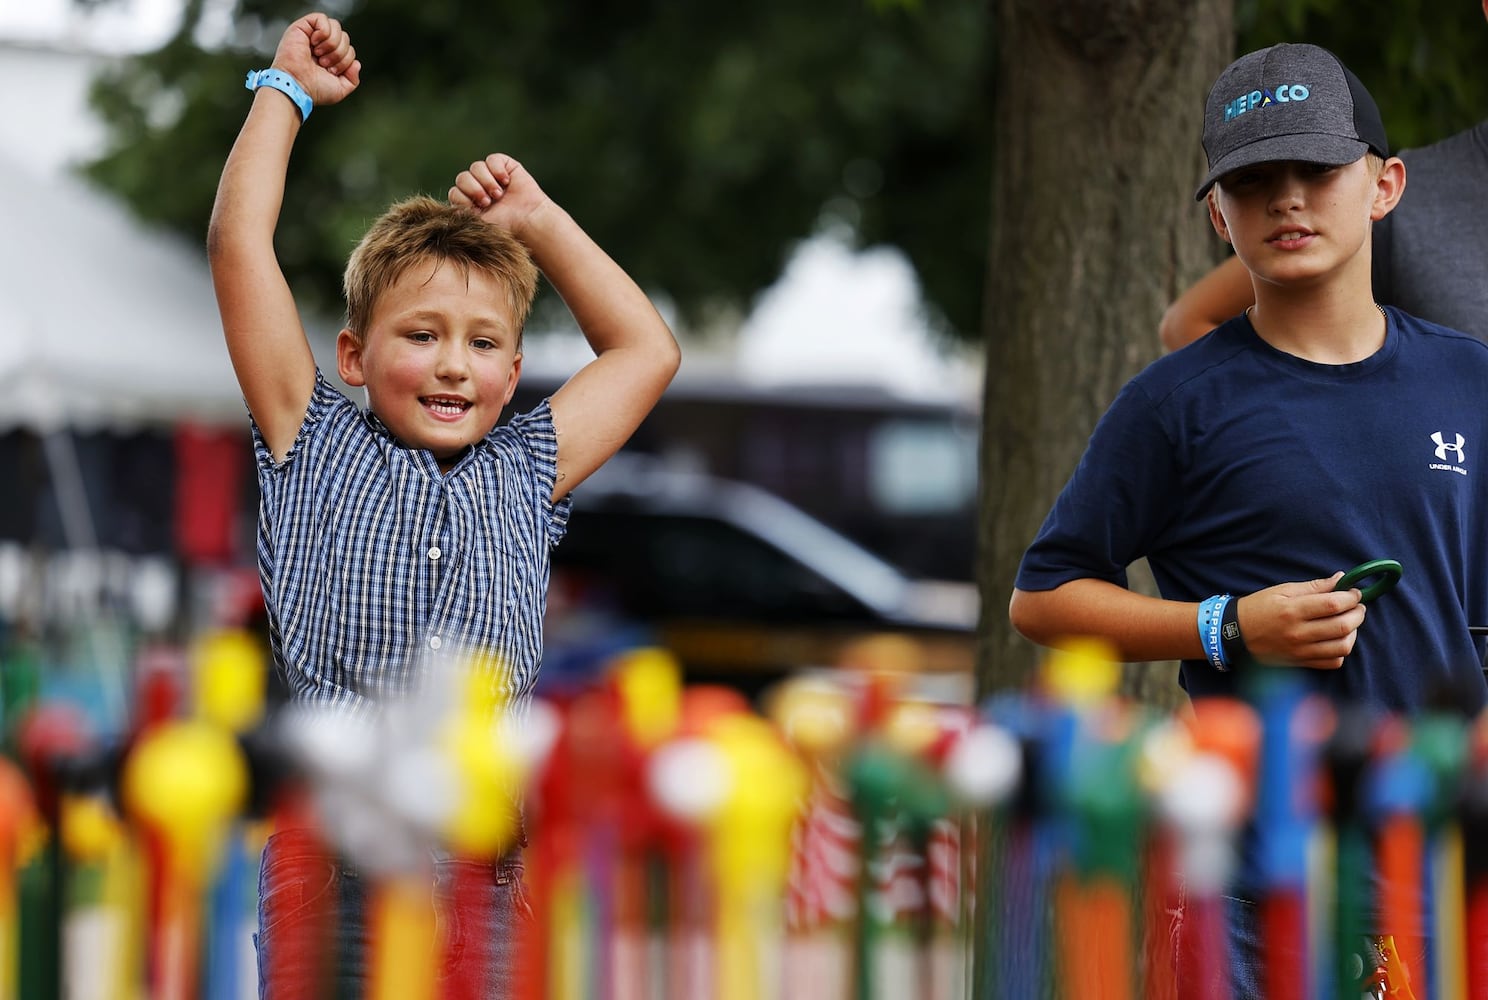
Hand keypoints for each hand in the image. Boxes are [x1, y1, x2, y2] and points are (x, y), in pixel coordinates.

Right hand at [271, 12, 359, 107]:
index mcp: (330, 57)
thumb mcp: (340, 89)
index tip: (332, 70)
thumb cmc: (313, 89)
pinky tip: (314, 43)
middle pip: (344, 36)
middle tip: (324, 63)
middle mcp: (321, 45)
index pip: (349, 49)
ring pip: (336, 26)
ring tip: (319, 54)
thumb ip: (353, 79)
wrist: (297, 85)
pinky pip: (322, 18)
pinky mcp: (302, 26)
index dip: (346, 60)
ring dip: (332, 43)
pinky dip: (323, 32)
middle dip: (340, 53)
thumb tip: (357, 63)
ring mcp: (312, 35)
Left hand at [449, 154, 552, 238]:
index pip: (455, 192)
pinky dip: (497, 170)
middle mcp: (479, 187)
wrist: (528, 221)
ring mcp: (492, 175)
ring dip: (486, 181)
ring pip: (475, 168)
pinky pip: (492, 160)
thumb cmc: (506, 227)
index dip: (463, 198)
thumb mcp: (479, 223)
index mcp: (471, 202)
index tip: (477, 209)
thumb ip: (462, 215)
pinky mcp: (505, 166)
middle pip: (462, 178)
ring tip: (498, 194)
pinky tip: (506, 182)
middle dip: (473, 189)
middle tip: (487, 202)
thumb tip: (448, 212)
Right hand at [1235, 572, 1365, 669]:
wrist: (1235, 633)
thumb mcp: (1282, 590)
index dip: (1351, 597)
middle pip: (1343, 626)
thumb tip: (1341, 579)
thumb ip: (1314, 586)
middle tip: (1356, 607)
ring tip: (1348, 623)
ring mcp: (1300, 650)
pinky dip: (1341, 651)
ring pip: (1343, 647)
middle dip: (1358, 614)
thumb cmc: (1259, 607)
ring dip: (1353, 633)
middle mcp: (1298, 633)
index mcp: (1292, 610)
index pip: (1333, 604)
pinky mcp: (1301, 662)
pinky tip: (1336, 639)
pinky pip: (1333, 662)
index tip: (1354, 592)